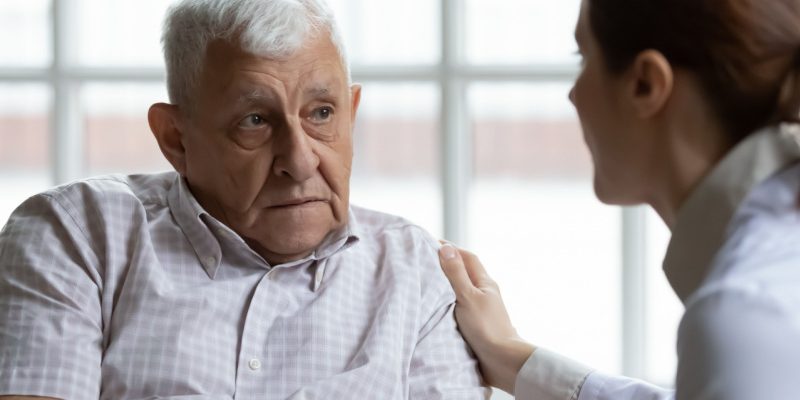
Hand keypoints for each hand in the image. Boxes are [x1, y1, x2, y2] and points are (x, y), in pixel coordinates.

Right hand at [438, 244, 535, 393]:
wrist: (502, 361)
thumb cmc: (486, 328)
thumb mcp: (467, 296)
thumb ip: (456, 273)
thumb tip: (446, 248)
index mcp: (485, 282)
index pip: (467, 257)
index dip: (450, 248)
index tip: (430, 244)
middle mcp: (484, 293)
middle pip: (464, 271)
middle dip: (447, 264)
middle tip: (425, 261)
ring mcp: (481, 309)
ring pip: (461, 289)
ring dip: (446, 284)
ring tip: (427, 283)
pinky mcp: (476, 324)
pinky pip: (459, 306)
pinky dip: (447, 302)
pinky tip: (436, 307)